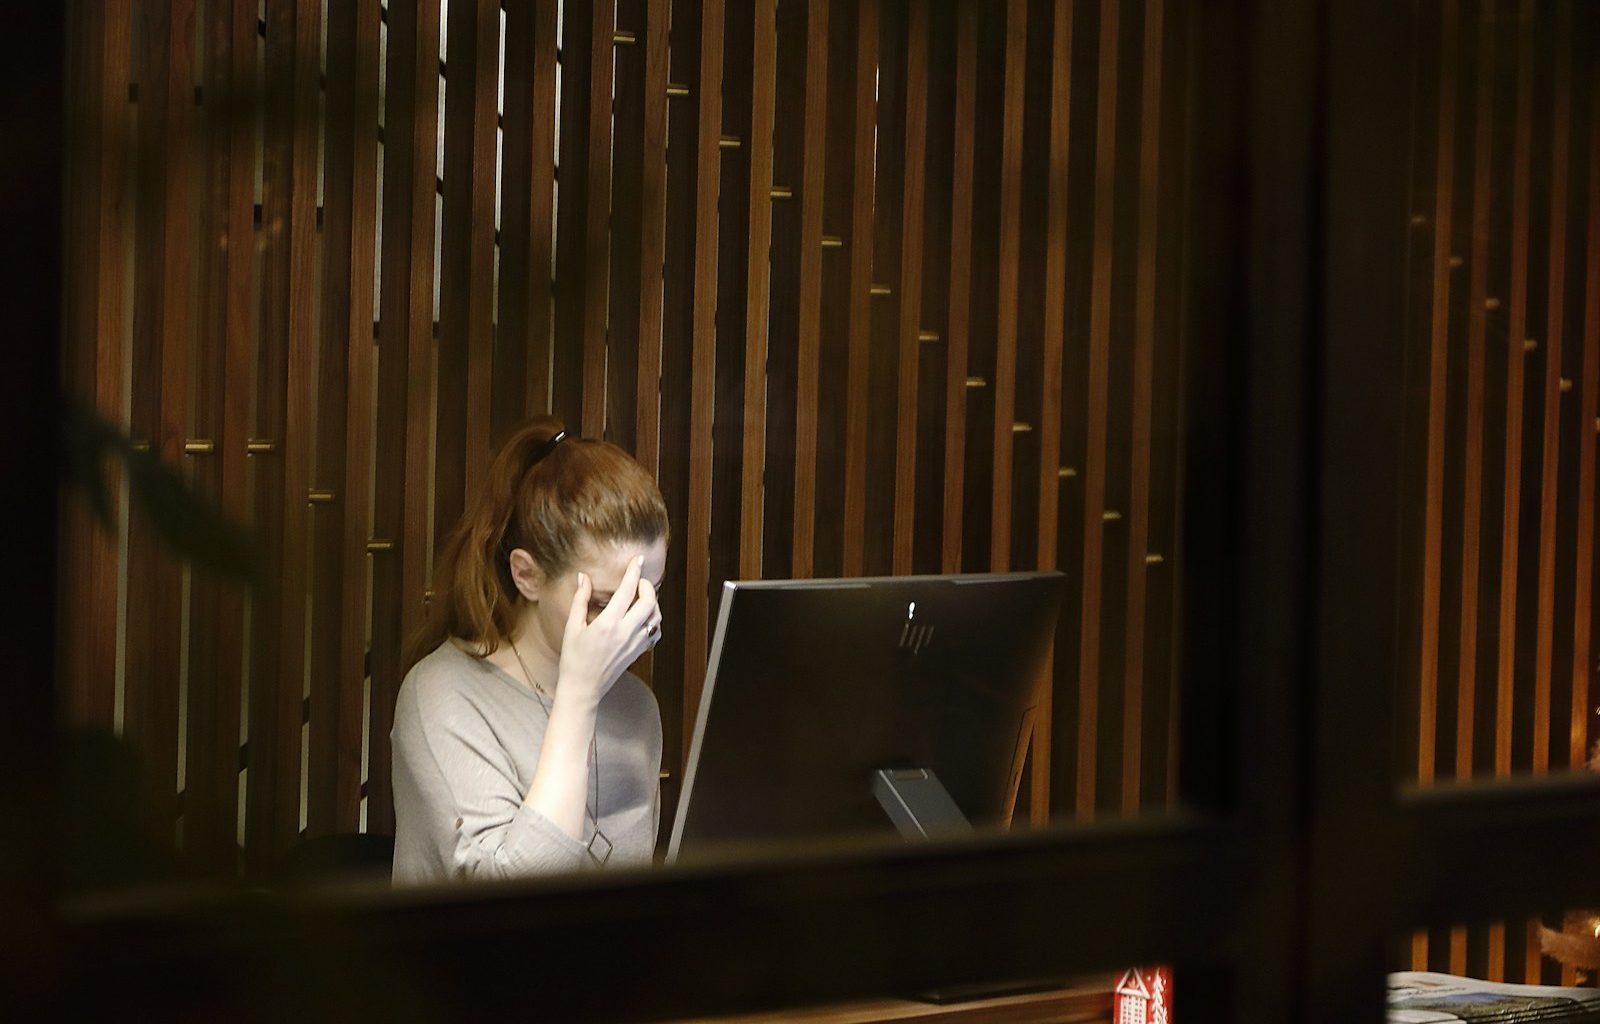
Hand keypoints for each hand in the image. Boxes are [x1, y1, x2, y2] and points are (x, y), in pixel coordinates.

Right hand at [555, 556, 660, 705]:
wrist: (583, 688)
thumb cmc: (574, 659)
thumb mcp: (573, 627)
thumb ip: (580, 599)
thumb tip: (583, 577)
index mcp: (608, 623)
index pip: (627, 590)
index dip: (634, 571)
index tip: (638, 560)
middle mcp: (625, 632)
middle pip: (649, 602)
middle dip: (647, 586)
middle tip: (638, 581)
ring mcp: (635, 644)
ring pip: (656, 617)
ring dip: (653, 603)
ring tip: (641, 597)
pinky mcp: (638, 652)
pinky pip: (655, 632)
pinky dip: (653, 620)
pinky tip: (642, 617)